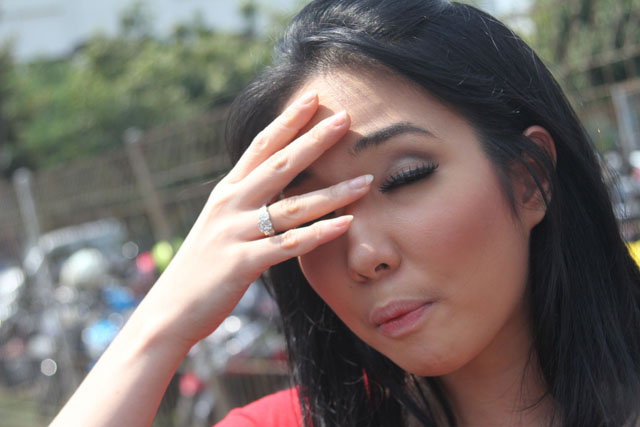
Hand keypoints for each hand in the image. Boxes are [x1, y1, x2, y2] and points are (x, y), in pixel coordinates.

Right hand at [145, 91, 372, 347]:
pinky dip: (319, 234)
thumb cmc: (201, 268)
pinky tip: (347, 224)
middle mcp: (230, 205)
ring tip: (366, 181)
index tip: (313, 97)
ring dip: (332, 193)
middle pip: (278, 165)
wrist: (169, 310)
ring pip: (292, 207)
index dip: (287, 121)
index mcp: (227, 192)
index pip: (260, 146)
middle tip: (345, 118)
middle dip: (314, 140)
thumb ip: (246, 202)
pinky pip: (288, 245)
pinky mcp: (241, 264)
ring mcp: (235, 232)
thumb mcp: (220, 224)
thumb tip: (277, 187)